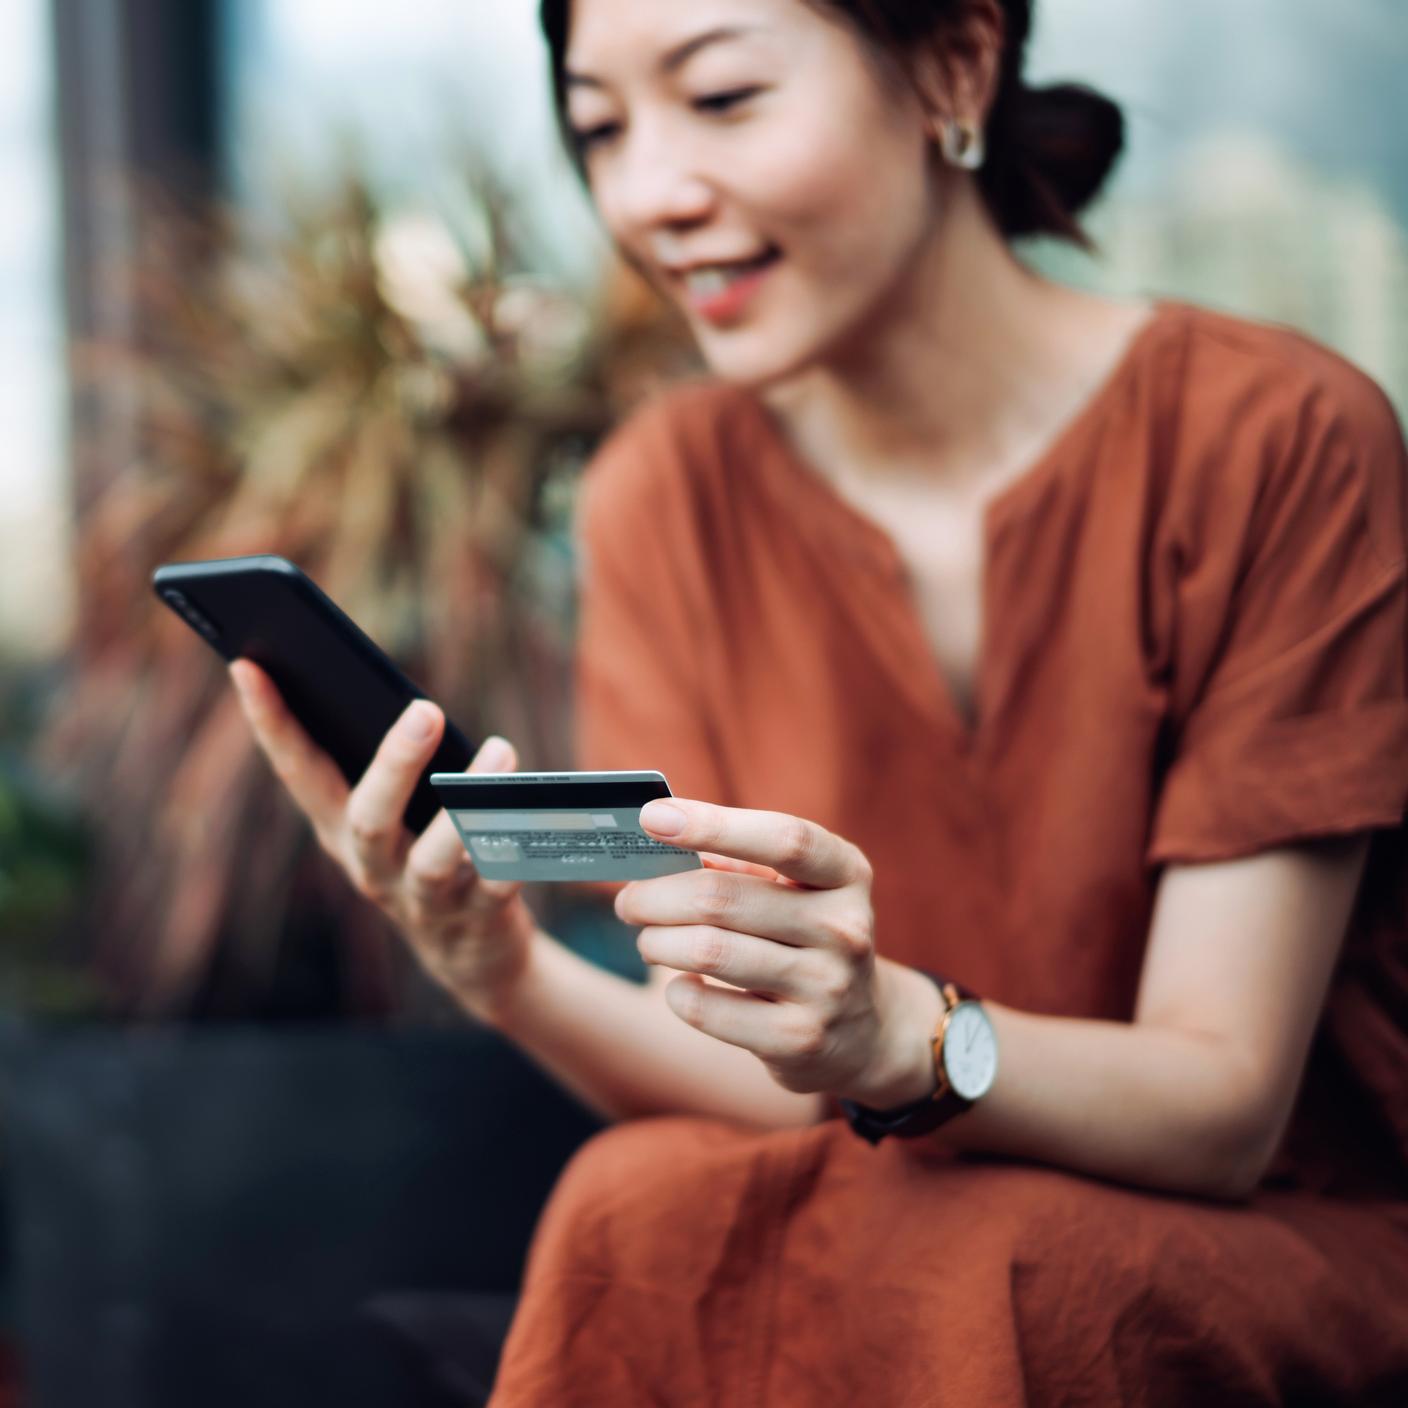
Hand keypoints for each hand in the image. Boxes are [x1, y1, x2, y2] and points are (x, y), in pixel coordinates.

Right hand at [228, 659, 537, 1018]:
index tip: (249, 664)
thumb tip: (408, 697)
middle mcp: (372, 867)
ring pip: (434, 861)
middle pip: (368, 819)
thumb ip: (389, 764)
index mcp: (340, 828)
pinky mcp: (478, 921)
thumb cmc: (427, 852)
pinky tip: (537, 814)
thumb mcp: (396, 814)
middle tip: (426, 708)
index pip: (296, 771)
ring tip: (501, 752)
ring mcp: (423, 900)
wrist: (470, 956)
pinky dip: (515, 850)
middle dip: (394, 764)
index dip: (270, 722)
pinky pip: (498, 887)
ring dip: (467, 808)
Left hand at [615, 797, 939, 1104]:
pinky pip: (708, 1009)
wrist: (861, 1030)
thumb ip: (736, 865)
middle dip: (656, 896)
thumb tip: (657, 842)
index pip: (783, 839)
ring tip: (649, 941)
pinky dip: (679, 993)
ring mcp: (826, 987)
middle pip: (722, 898)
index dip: (713, 825)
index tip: (653, 816)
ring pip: (708, 951)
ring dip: (658, 942)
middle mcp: (844, 928)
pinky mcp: (799, 1040)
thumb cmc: (804, 936)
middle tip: (630, 900)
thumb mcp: (793, 891)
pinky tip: (683, 984)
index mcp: (845, 874)